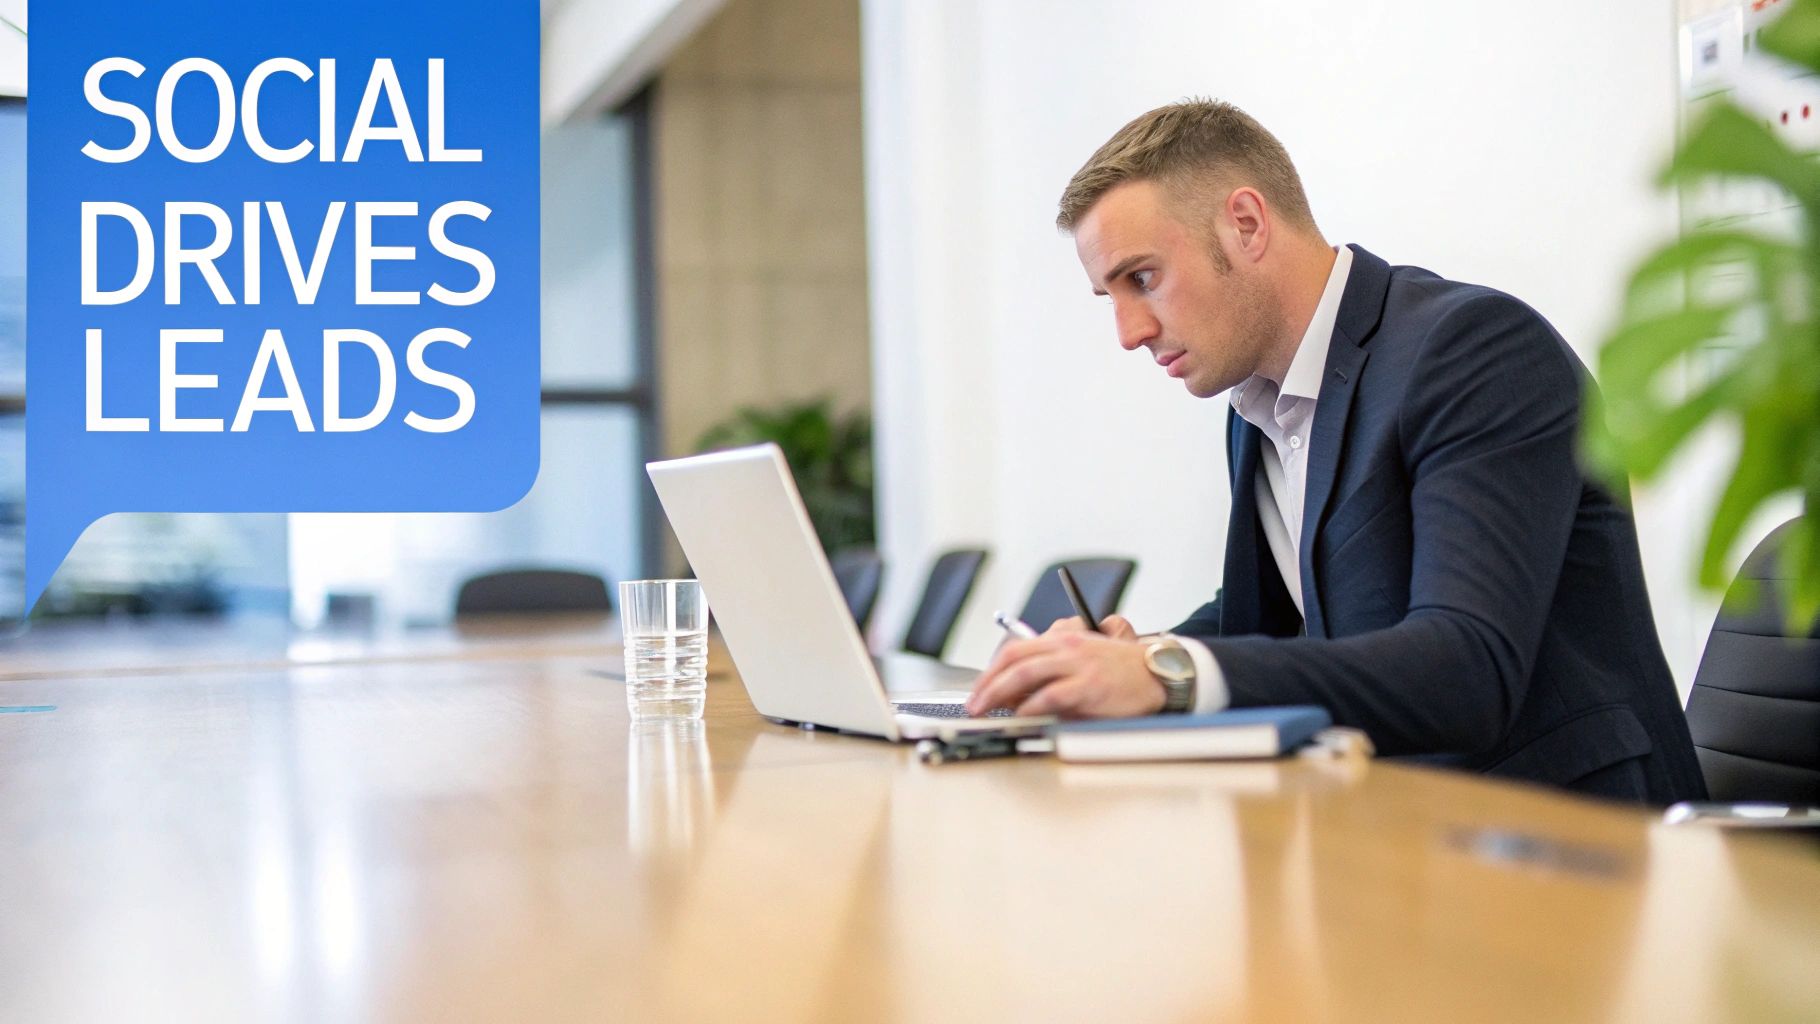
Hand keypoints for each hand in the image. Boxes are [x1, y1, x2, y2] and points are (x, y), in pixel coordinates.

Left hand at [968, 615, 1161, 718]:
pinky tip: (1021, 714)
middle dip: (987, 683)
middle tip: (973, 704)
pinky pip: (1051, 694)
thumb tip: (1014, 694)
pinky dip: (1031, 705)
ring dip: (998, 693)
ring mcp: (1078, 665)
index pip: (1015, 649)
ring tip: (986, 710)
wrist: (1155, 673)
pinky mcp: (1089, 686)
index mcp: (1062, 639)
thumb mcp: (1081, 660)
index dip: (991, 670)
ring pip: (1026, 673)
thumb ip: (1051, 670)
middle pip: (1014, 659)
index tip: (978, 690)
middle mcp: (1066, 647)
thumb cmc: (1118, 670)